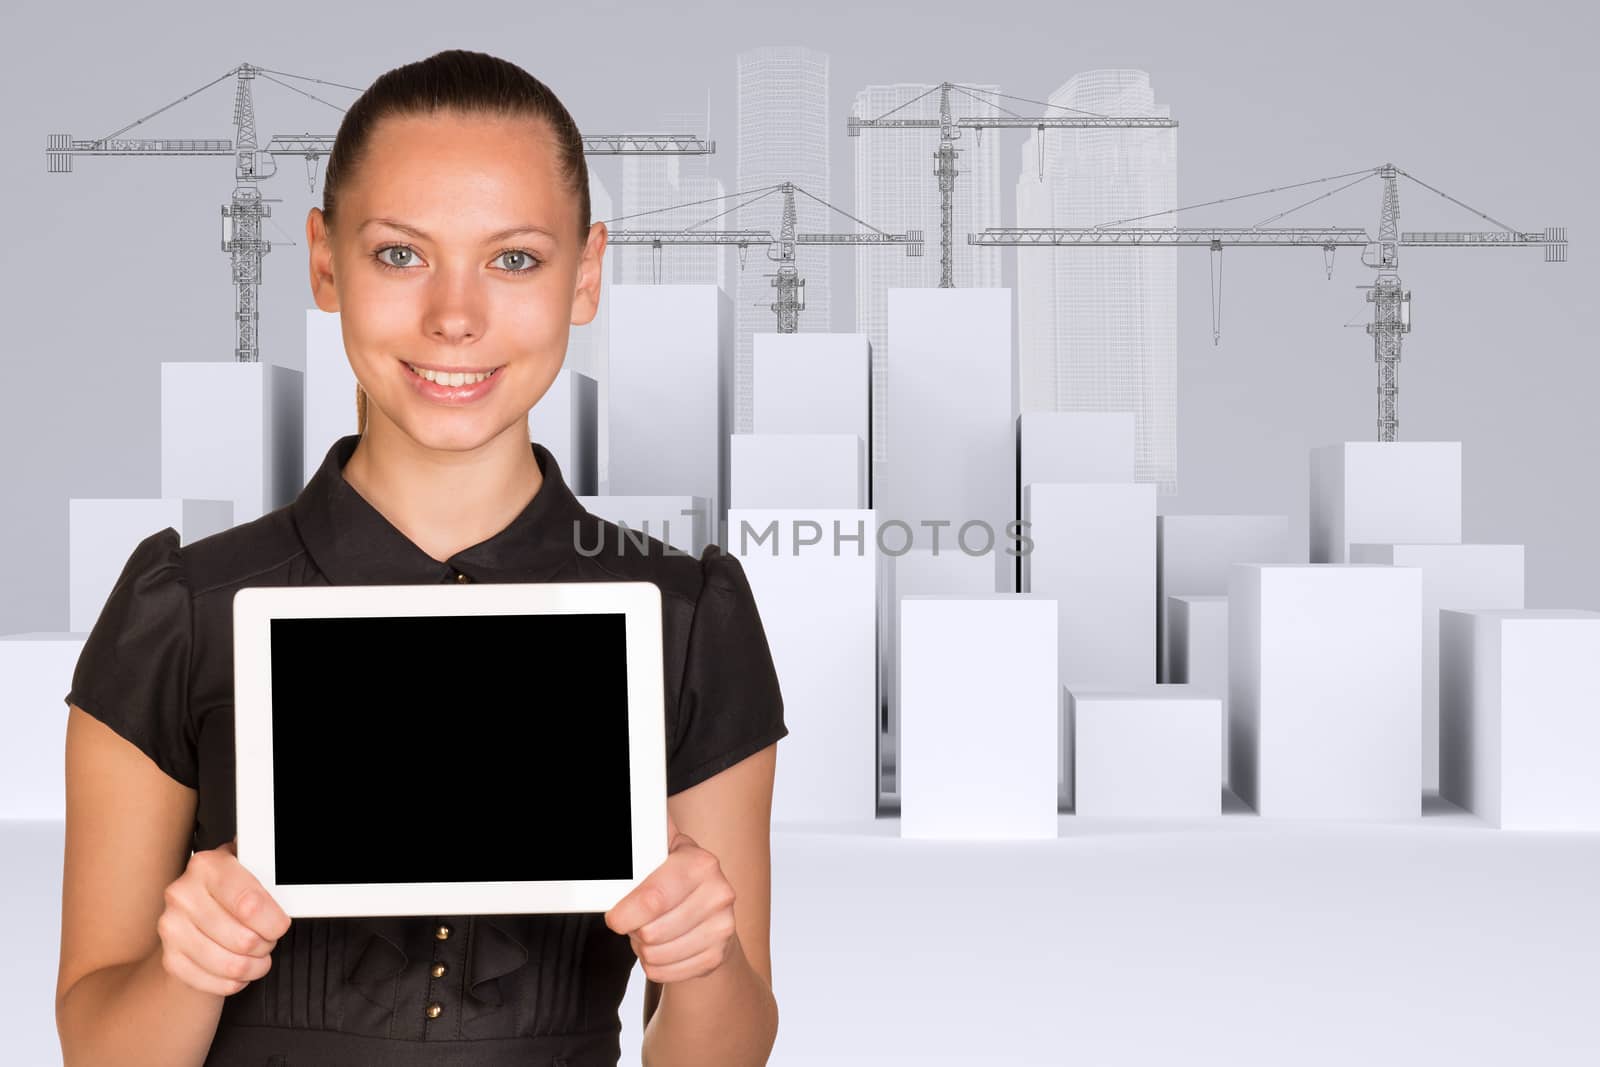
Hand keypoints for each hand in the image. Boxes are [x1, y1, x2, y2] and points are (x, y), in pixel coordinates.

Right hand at [156, 837, 292, 995]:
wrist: (197, 905)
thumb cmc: (233, 888)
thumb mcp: (252, 871)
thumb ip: (270, 878)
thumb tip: (289, 888)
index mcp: (208, 866)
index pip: (249, 905)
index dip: (273, 923)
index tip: (280, 925)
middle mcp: (183, 895)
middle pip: (243, 940)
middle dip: (266, 944)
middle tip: (267, 938)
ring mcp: (172, 928)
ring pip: (231, 965)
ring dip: (253, 966)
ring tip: (257, 955)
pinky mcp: (170, 957)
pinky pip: (212, 983)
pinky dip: (234, 982)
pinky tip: (239, 969)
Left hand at [604, 811, 738, 982]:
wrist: (711, 912)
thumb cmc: (676, 879)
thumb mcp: (660, 851)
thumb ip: (643, 838)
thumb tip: (628, 806)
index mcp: (701, 863)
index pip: (654, 898)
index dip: (626, 913)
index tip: (616, 916)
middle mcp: (719, 893)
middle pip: (652, 932)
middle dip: (636, 929)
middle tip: (639, 919)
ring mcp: (723, 927)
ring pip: (656, 955)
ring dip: (644, 947)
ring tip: (653, 930)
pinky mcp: (717, 956)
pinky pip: (665, 971)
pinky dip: (656, 965)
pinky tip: (665, 946)